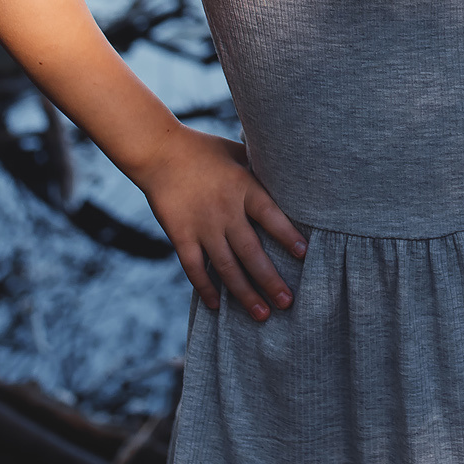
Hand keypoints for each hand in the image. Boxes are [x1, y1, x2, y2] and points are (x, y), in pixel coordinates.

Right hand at [127, 125, 305, 321]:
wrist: (158, 151)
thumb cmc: (203, 149)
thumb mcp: (237, 152)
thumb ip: (259, 169)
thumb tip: (287, 177)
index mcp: (243, 187)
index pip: (271, 215)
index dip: (288, 236)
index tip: (304, 255)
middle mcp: (225, 210)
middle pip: (252, 251)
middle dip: (270, 280)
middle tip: (287, 302)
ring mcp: (202, 225)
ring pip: (226, 267)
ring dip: (244, 293)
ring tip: (262, 314)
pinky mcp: (180, 235)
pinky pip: (194, 267)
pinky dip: (205, 288)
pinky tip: (216, 305)